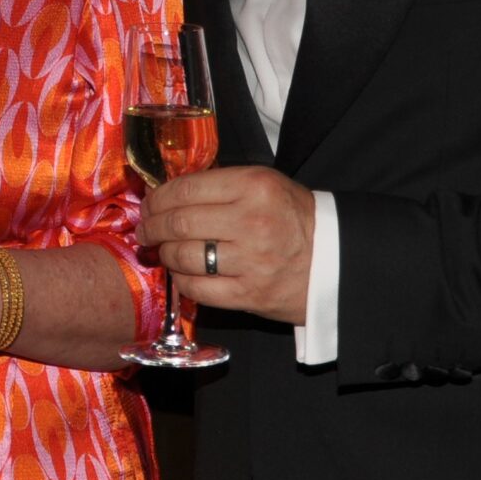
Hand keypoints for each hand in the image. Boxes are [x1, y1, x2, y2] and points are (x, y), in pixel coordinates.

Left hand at [140, 165, 314, 323]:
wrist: (334, 260)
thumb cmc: (292, 218)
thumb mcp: (264, 186)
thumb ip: (219, 185)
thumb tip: (165, 194)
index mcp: (254, 187)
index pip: (186, 189)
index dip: (158, 198)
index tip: (149, 204)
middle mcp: (251, 222)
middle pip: (179, 223)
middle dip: (152, 226)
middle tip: (145, 230)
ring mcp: (251, 260)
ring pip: (183, 256)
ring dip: (165, 254)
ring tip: (163, 250)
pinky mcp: (251, 294)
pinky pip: (198, 289)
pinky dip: (181, 281)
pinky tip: (182, 273)